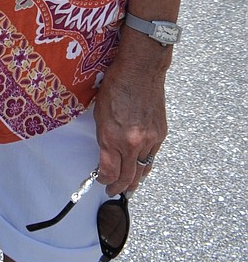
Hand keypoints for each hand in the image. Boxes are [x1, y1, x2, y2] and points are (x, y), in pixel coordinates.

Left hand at [93, 53, 167, 195]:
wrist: (141, 69)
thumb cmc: (116, 85)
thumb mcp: (100, 113)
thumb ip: (104, 138)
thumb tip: (106, 156)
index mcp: (114, 137)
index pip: (110, 172)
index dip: (104, 180)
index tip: (100, 181)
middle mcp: (133, 142)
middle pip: (128, 177)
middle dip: (119, 187)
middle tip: (113, 192)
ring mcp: (150, 140)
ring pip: (142, 170)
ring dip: (134, 181)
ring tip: (128, 187)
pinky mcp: (161, 134)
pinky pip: (152, 158)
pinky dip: (145, 166)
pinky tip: (140, 169)